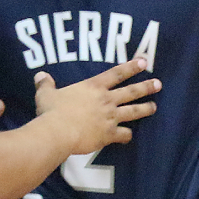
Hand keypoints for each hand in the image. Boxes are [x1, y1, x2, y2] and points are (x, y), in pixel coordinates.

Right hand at [34, 59, 160, 155]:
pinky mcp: (109, 134)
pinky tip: (128, 137)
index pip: (116, 73)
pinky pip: (123, 134)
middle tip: (158, 84)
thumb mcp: (46, 95)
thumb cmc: (52, 112)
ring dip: (145, 109)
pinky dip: (127, 135)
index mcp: (93, 87)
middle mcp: (106, 100)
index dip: (131, 67)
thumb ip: (45, 84)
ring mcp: (110, 117)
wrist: (57, 132)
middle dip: (146, 87)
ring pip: (133, 111)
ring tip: (154, 107)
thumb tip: (40, 75)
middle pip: (131, 92)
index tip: (144, 61)